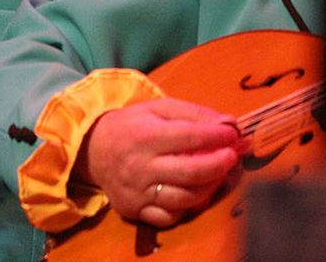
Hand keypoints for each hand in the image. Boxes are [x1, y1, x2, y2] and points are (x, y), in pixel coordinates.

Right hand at [75, 99, 241, 228]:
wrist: (91, 150)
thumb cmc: (130, 126)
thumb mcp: (156, 109)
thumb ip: (192, 113)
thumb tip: (230, 124)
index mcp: (144, 136)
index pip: (189, 137)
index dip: (217, 136)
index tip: (234, 134)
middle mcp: (140, 166)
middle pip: (192, 172)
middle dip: (220, 164)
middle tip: (232, 156)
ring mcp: (138, 192)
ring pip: (186, 198)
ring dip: (210, 187)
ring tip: (218, 174)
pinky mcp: (135, 210)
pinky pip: (170, 216)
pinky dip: (189, 207)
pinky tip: (194, 193)